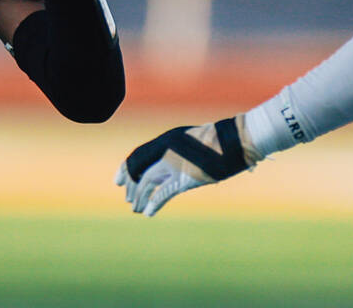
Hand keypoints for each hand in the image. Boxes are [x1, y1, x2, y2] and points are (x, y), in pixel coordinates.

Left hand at [114, 117, 261, 216]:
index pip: (138, 155)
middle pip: (140, 171)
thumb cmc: (217, 141)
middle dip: (132, 187)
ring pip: (148, 182)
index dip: (125, 169)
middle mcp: (167, 149)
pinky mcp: (186, 177)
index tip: (118, 181)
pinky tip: (148, 213)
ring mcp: (175, 162)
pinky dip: (154, 203)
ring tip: (136, 209)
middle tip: (129, 200)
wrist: (234, 140)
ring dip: (140, 197)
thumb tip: (167, 169)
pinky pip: (164, 192)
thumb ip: (177, 154)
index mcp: (167, 139)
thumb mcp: (191, 144)